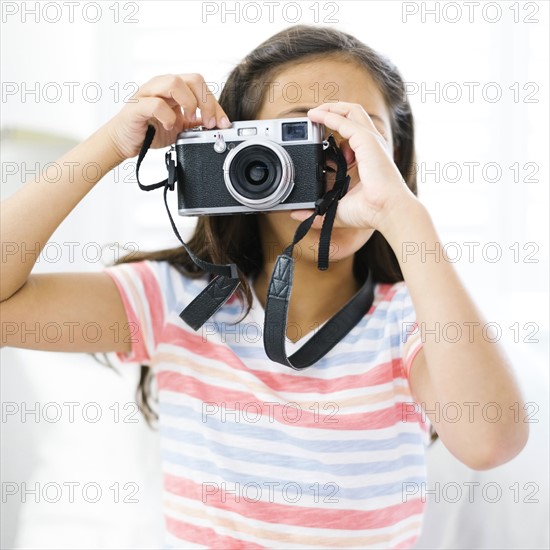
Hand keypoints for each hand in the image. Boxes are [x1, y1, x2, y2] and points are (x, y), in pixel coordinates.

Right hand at [103, 73, 229, 161]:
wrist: (124, 140)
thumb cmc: (149, 130)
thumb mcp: (180, 127)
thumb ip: (195, 123)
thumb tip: (216, 124)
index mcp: (175, 89)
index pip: (201, 86)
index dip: (215, 105)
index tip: (223, 123)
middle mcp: (162, 86)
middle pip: (193, 79)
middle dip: (207, 102)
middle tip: (210, 123)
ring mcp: (149, 93)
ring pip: (174, 83)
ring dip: (189, 103)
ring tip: (190, 119)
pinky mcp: (137, 106)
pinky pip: (156, 103)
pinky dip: (167, 116)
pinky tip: (170, 126)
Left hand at [296, 102, 416, 233]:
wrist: (387, 211)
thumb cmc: (371, 210)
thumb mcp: (338, 208)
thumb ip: (318, 209)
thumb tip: (298, 214)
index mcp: (368, 158)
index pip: (352, 135)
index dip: (336, 131)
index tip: (318, 138)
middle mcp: (371, 145)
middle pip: (353, 116)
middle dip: (333, 111)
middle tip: (314, 117)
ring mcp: (370, 140)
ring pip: (352, 111)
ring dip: (331, 108)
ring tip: (312, 112)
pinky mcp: (367, 140)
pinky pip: (345, 121)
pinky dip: (329, 115)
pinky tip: (314, 116)